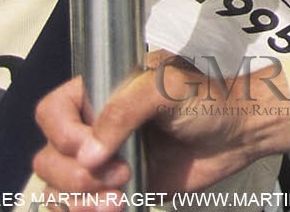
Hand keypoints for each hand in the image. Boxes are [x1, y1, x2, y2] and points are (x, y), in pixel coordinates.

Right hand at [33, 50, 289, 195]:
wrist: (240, 133)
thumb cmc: (207, 99)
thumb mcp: (167, 89)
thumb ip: (124, 112)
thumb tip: (87, 156)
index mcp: (100, 93)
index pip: (52, 113)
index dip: (62, 134)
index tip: (90, 149)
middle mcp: (94, 126)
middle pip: (49, 157)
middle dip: (73, 176)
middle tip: (117, 176)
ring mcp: (104, 160)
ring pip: (58, 188)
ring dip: (78, 200)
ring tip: (116, 201)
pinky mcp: (116, 188)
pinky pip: (81, 206)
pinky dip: (85, 211)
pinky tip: (114, 207)